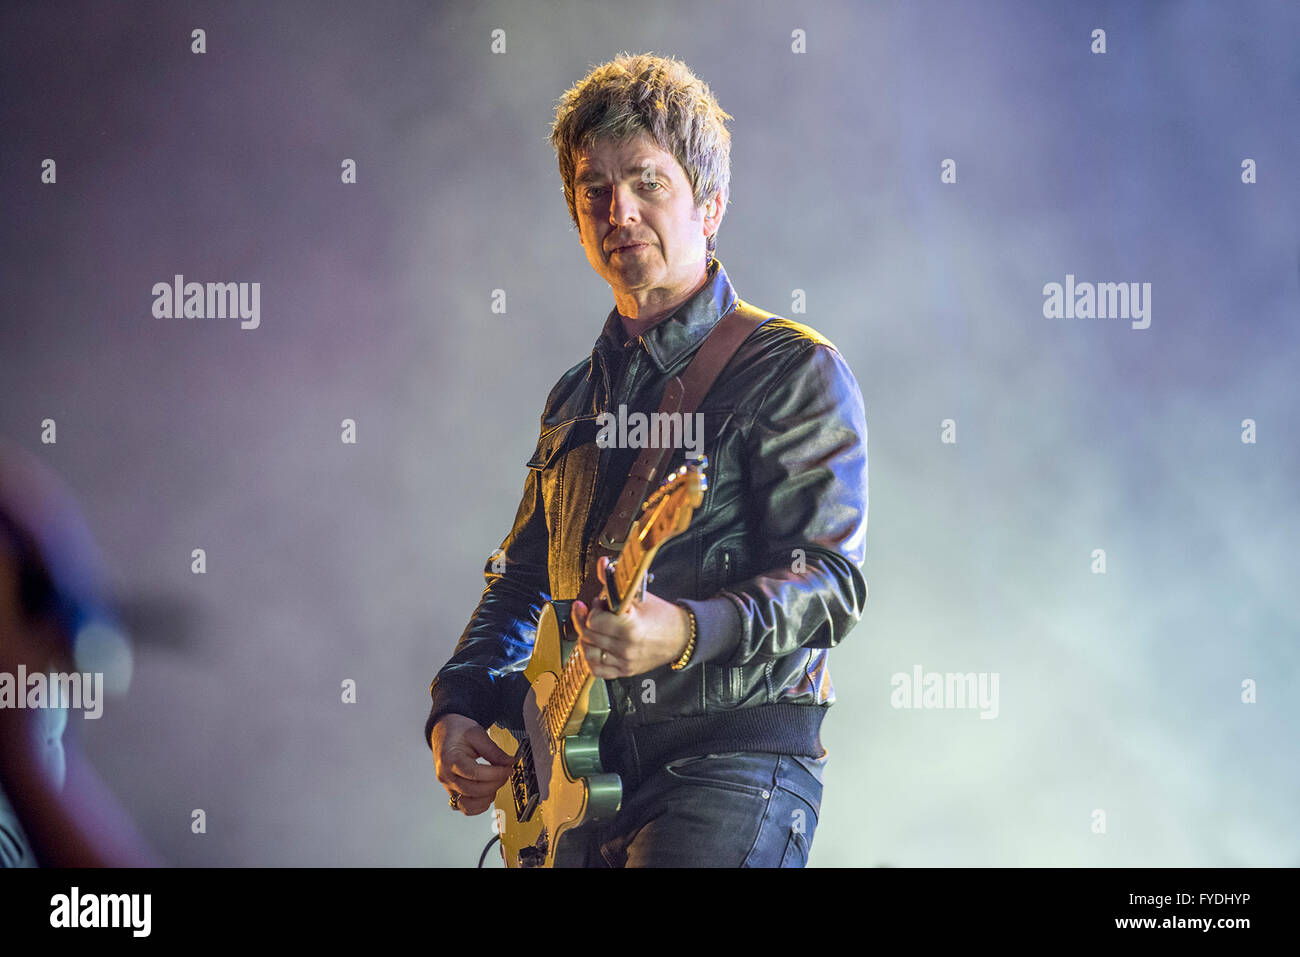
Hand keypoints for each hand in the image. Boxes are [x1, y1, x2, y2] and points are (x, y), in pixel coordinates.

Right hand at [430, 714, 512, 815]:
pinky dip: (479, 806)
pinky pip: (465, 808)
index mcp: (450, 759)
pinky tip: (488, 794)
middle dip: (494, 784)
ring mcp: (448, 786)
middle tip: (506, 773)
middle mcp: (446, 776)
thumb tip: (509, 762)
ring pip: (467, 805)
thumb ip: (493, 750)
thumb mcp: (477, 733)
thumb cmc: (458, 731)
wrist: (444, 732)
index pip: (474, 773)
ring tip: (496, 783)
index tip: (508, 769)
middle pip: (472, 790)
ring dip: (487, 797)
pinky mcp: (452, 792)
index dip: (495, 774)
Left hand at [572, 556, 690, 678]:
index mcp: (630, 627)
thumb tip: (602, 563)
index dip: (593, 609)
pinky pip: (596, 669)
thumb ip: (615, 581)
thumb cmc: (662, 615)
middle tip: (595, 610)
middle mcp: (626, 647)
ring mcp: (624, 661)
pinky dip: (591, 658)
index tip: (600, 602)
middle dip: (586, 619)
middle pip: (588, 635)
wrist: (682, 636)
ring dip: (587, 638)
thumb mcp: (639, 594)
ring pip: (588, 652)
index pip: (594, 620)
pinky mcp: (624, 671)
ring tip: (595, 628)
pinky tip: (596, 645)